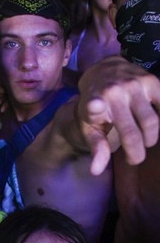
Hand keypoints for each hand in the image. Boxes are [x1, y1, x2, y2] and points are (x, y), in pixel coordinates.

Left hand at [78, 55, 159, 174]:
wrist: (103, 70)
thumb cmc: (94, 104)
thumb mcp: (89, 125)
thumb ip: (96, 147)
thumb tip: (96, 172)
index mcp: (92, 101)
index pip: (93, 105)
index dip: (95, 107)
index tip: (94, 106)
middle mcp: (113, 91)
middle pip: (133, 132)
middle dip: (136, 152)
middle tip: (134, 158)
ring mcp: (134, 84)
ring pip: (153, 123)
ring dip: (151, 138)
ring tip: (144, 141)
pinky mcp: (152, 80)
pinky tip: (154, 128)